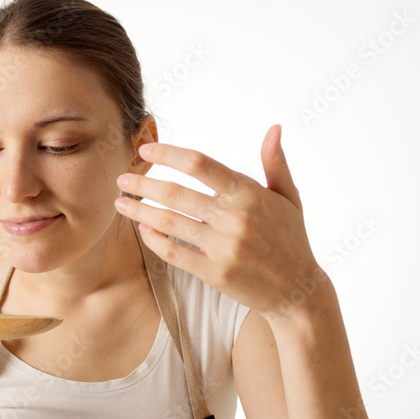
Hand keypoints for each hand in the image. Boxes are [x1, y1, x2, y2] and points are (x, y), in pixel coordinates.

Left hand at [114, 124, 331, 318]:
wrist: (297, 290)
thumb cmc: (291, 239)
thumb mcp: (289, 197)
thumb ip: (275, 162)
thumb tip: (274, 128)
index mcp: (249, 193)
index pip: (200, 165)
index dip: (169, 154)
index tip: (145, 151)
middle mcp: (235, 218)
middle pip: (176, 193)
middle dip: (143, 183)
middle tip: (122, 179)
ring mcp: (224, 247)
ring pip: (169, 222)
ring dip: (140, 211)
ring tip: (121, 204)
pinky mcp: (215, 273)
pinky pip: (174, 252)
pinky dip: (154, 240)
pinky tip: (143, 230)